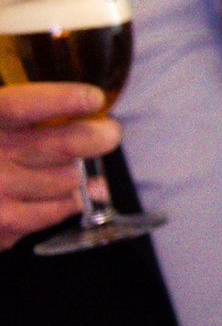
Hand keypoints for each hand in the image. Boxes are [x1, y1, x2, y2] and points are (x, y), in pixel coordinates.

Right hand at [0, 82, 118, 251]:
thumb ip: (9, 109)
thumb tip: (62, 99)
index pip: (24, 106)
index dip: (64, 99)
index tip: (94, 97)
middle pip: (62, 145)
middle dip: (98, 136)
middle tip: (108, 132)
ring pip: (65, 181)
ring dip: (82, 172)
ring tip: (85, 164)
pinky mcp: (0, 228)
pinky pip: (51, 214)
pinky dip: (69, 202)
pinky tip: (77, 193)